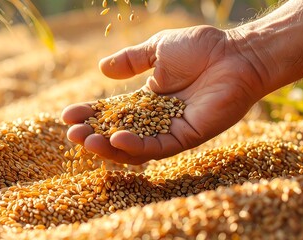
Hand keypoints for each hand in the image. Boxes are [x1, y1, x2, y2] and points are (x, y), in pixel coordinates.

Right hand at [62, 25, 264, 163]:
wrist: (235, 54)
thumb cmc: (201, 48)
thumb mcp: (157, 50)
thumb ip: (131, 60)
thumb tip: (102, 69)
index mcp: (149, 99)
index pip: (113, 112)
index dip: (90, 115)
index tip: (67, 115)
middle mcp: (157, 119)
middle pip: (119, 133)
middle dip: (94, 135)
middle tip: (71, 134)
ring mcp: (172, 130)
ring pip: (135, 147)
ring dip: (109, 146)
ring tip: (86, 140)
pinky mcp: (187, 137)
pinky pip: (158, 147)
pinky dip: (136, 145)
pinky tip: (117, 138)